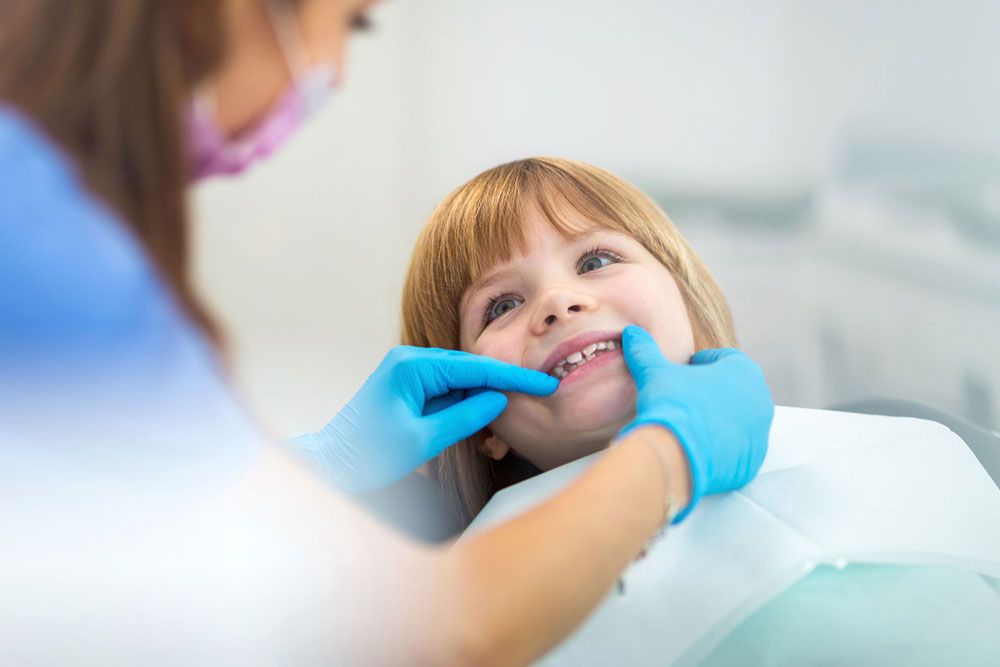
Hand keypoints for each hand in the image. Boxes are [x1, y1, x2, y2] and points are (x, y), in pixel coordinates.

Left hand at [294, 346, 557, 493]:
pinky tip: (480, 431)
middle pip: (471, 370)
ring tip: (502, 433)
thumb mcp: (423, 440)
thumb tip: (499, 400)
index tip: (544, 385)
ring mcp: (409, 375)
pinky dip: (466, 410)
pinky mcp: (409, 391)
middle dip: (502, 389)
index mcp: (412, 366)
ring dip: (483, 404)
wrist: (331, 466)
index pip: (476, 368)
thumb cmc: (366, 455)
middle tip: (538, 400)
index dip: (514, 378)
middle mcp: (410, 362)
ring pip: (461, 383)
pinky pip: (447, 395)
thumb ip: (465, 417)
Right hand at [618, 325, 773, 521]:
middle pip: (734, 390)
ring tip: (689, 424)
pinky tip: (696, 447)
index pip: (724, 359)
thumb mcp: (654, 372)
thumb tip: (632, 332)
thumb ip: (644, 350)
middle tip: (685, 399)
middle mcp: (760, 400)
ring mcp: (760, 432)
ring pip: (738, 420)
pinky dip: (721, 446)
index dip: (700, 364)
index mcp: (744, 371)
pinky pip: (738, 448)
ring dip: (717, 419)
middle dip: (712, 392)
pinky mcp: (752, 461)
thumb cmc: (671, 405)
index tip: (683, 373)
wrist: (677, 454)